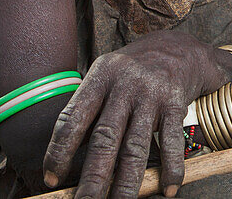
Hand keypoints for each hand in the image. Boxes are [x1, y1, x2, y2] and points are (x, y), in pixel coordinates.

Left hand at [43, 31, 231, 198]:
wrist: (180, 47)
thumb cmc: (135, 68)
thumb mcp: (107, 73)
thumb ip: (90, 105)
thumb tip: (66, 152)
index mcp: (101, 75)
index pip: (73, 118)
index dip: (59, 151)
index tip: (51, 178)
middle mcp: (125, 83)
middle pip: (104, 138)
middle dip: (92, 177)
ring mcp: (152, 93)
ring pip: (135, 147)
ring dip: (126, 183)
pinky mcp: (176, 102)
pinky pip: (171, 142)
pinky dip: (171, 169)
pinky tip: (167, 190)